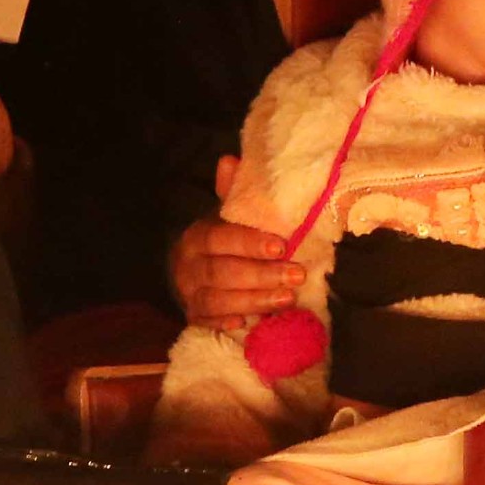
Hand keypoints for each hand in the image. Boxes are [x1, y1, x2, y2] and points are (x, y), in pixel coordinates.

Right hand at [171, 155, 301, 331]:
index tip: (281, 245)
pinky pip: (208, 324)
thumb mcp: (225, 216)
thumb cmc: (220, 242)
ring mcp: (190, 295)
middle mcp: (188, 266)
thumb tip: (230, 159)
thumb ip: (231, 192)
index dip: (250, 243)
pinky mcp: (194, 318)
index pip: (220, 238)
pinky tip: (251, 323)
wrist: (190, 271)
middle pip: (221, 273)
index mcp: (197, 237)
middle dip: (261, 276)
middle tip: (296, 274)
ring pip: (217, 301)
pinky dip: (228, 323)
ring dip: (254, 301)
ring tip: (287, 298)